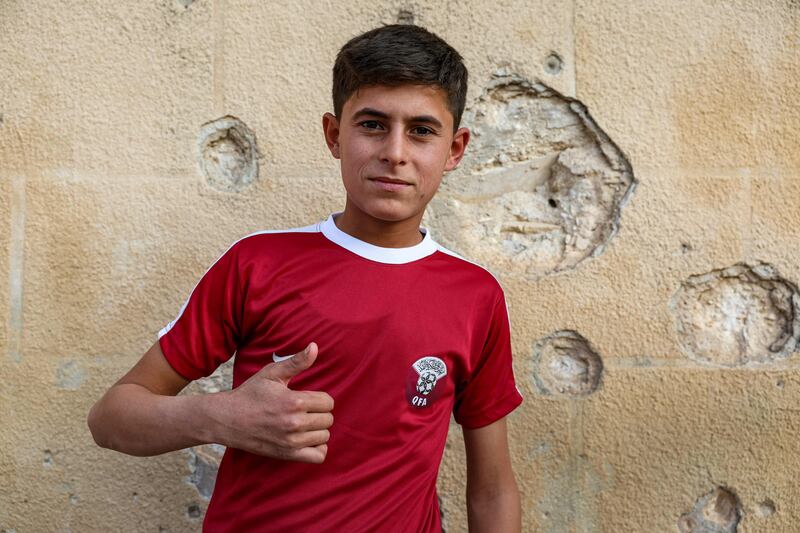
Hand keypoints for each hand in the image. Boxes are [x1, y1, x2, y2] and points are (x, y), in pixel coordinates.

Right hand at [208, 342, 333, 462]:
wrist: (228, 419)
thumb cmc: (251, 393)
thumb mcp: (272, 373)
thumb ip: (297, 362)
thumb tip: (314, 347)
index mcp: (294, 401)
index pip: (329, 402)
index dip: (321, 399)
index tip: (309, 398)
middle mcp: (294, 422)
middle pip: (328, 420)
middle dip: (320, 413)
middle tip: (305, 411)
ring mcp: (291, 441)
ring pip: (324, 437)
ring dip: (318, 430)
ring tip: (304, 424)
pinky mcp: (287, 454)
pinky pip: (318, 456)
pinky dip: (318, 449)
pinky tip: (308, 439)